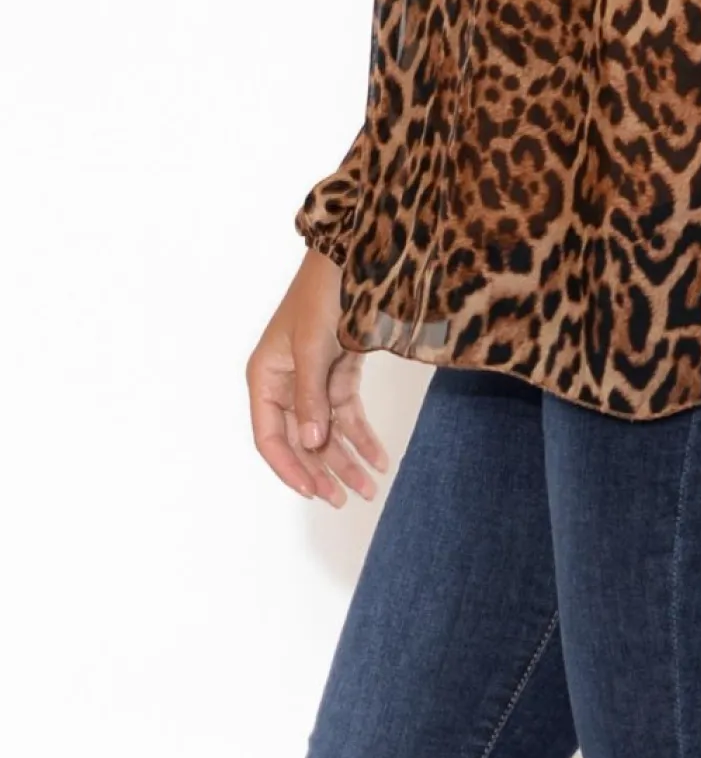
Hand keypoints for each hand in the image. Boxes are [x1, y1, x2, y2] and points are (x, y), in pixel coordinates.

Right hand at [246, 248, 388, 507]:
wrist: (355, 258)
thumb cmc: (323, 295)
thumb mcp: (313, 345)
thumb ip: (311, 397)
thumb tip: (310, 443)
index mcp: (264, 377)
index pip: (269, 437)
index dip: (289, 468)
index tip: (313, 492)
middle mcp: (284, 384)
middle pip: (300, 441)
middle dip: (324, 471)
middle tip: (347, 499)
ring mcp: (312, 381)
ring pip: (326, 433)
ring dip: (347, 460)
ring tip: (370, 488)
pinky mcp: (338, 375)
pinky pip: (347, 415)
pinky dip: (362, 437)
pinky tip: (380, 458)